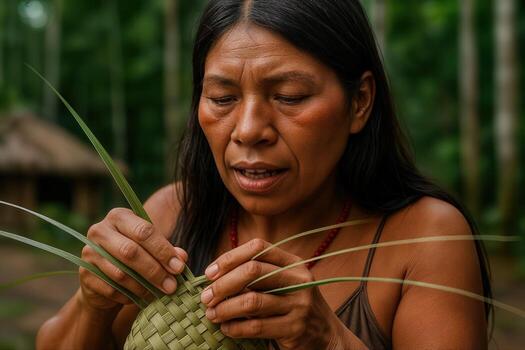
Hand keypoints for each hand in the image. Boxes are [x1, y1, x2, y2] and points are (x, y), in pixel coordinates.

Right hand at [80, 208, 187, 309]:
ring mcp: (88, 252)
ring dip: (144, 286)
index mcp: (119, 216)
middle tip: (172, 285)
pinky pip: (111, 289)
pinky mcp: (84, 274)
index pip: (144, 231)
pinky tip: (140, 298)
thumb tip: (182, 258)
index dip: (163, 250)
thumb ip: (168, 251)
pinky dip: (129, 296)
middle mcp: (100, 230)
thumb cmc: (134, 257)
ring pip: (120, 273)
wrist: (105, 278)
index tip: (179, 267)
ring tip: (159, 293)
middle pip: (131, 251)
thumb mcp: (152, 249)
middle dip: (155, 270)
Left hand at [201, 239, 340, 349]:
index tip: (209, 273)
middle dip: (223, 284)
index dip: (230, 257)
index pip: (258, 247)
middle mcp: (299, 279)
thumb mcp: (283, 283)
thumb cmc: (293, 306)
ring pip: (251, 301)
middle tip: (206, 297)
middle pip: (253, 271)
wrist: (325, 336)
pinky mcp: (295, 328)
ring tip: (212, 314)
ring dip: (225, 308)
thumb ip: (258, 275)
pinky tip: (227, 329)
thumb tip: (215, 274)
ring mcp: (299, 304)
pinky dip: (235, 328)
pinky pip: (256, 326)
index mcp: (293, 262)